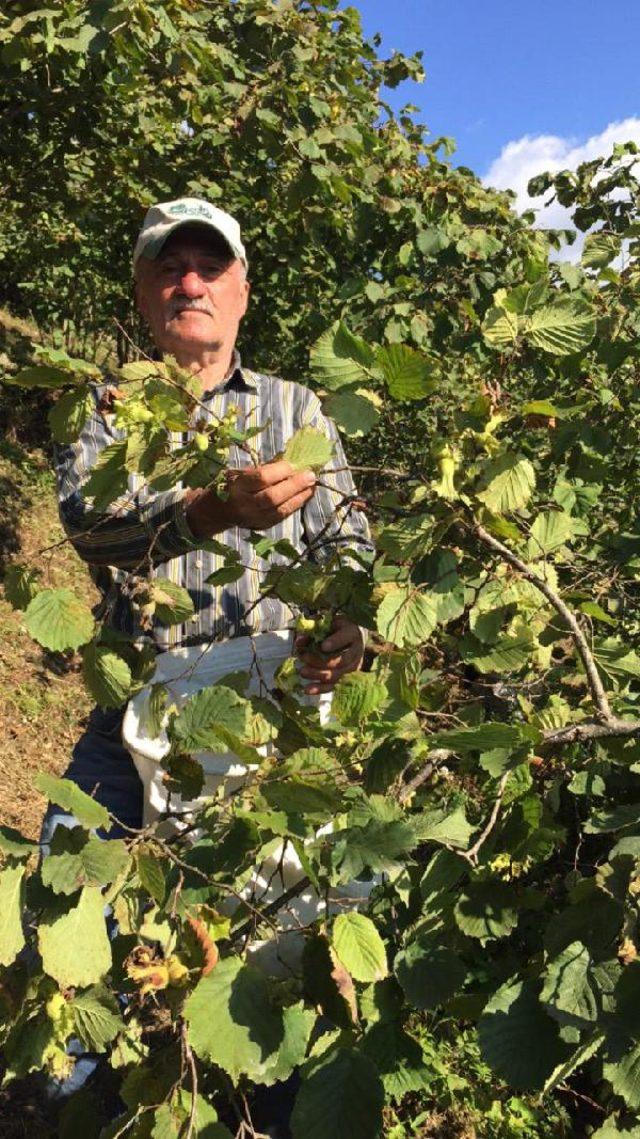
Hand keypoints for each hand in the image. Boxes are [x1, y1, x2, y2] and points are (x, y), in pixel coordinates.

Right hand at [186, 460, 315, 536]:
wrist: (216, 511)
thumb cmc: (232, 485)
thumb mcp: (241, 472)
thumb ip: (265, 468)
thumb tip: (292, 460)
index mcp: (236, 486)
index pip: (260, 479)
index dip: (280, 471)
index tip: (293, 463)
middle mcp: (243, 504)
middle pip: (272, 497)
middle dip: (294, 485)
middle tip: (311, 475)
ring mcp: (253, 518)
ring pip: (280, 510)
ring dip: (300, 496)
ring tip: (313, 485)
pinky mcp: (261, 526)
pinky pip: (282, 516)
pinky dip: (296, 505)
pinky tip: (305, 495)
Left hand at [295, 615, 364, 695]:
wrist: (350, 637)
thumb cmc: (336, 628)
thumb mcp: (327, 623)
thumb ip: (313, 628)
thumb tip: (299, 641)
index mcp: (353, 633)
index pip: (345, 638)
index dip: (335, 643)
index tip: (322, 646)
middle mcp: (356, 652)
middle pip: (340, 661)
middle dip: (320, 661)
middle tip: (303, 657)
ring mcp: (353, 667)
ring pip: (336, 675)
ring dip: (317, 675)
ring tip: (302, 671)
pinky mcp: (346, 678)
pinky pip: (333, 686)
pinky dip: (319, 689)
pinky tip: (307, 689)